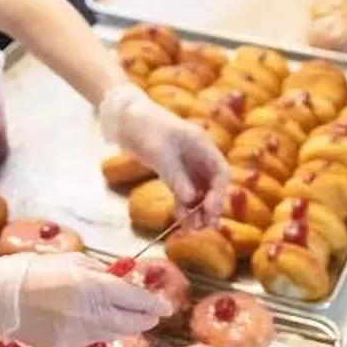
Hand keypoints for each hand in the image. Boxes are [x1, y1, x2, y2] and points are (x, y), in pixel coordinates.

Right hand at [0, 252, 171, 346]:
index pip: (134, 299)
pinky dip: (98, 332)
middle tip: (153, 316)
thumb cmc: (35, 269)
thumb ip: (101, 275)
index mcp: (91, 285)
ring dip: (124, 327)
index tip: (165, 307)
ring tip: (130, 319)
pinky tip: (95, 323)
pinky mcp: (63, 346)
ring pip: (113, 334)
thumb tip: (124, 282)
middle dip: (145, 319)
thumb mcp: (73, 262)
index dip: (153, 304)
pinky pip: (90, 340)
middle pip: (130, 323)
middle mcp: (87, 312)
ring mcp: (76, 333)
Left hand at [98, 84, 227, 227]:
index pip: (220, 172)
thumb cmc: (145, 127)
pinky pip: (183, 192)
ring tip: (193, 228)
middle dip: (210, 206)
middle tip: (206, 226)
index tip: (211, 210)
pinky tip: (181, 218)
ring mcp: (187, 165)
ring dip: (197, 209)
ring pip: (199, 191)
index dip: (219, 192)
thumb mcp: (160, 151)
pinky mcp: (173, 171)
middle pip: (212, 185)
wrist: (125, 118)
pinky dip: (183, 205)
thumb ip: (176, 176)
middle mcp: (199, 156)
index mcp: (202, 145)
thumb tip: (190, 200)